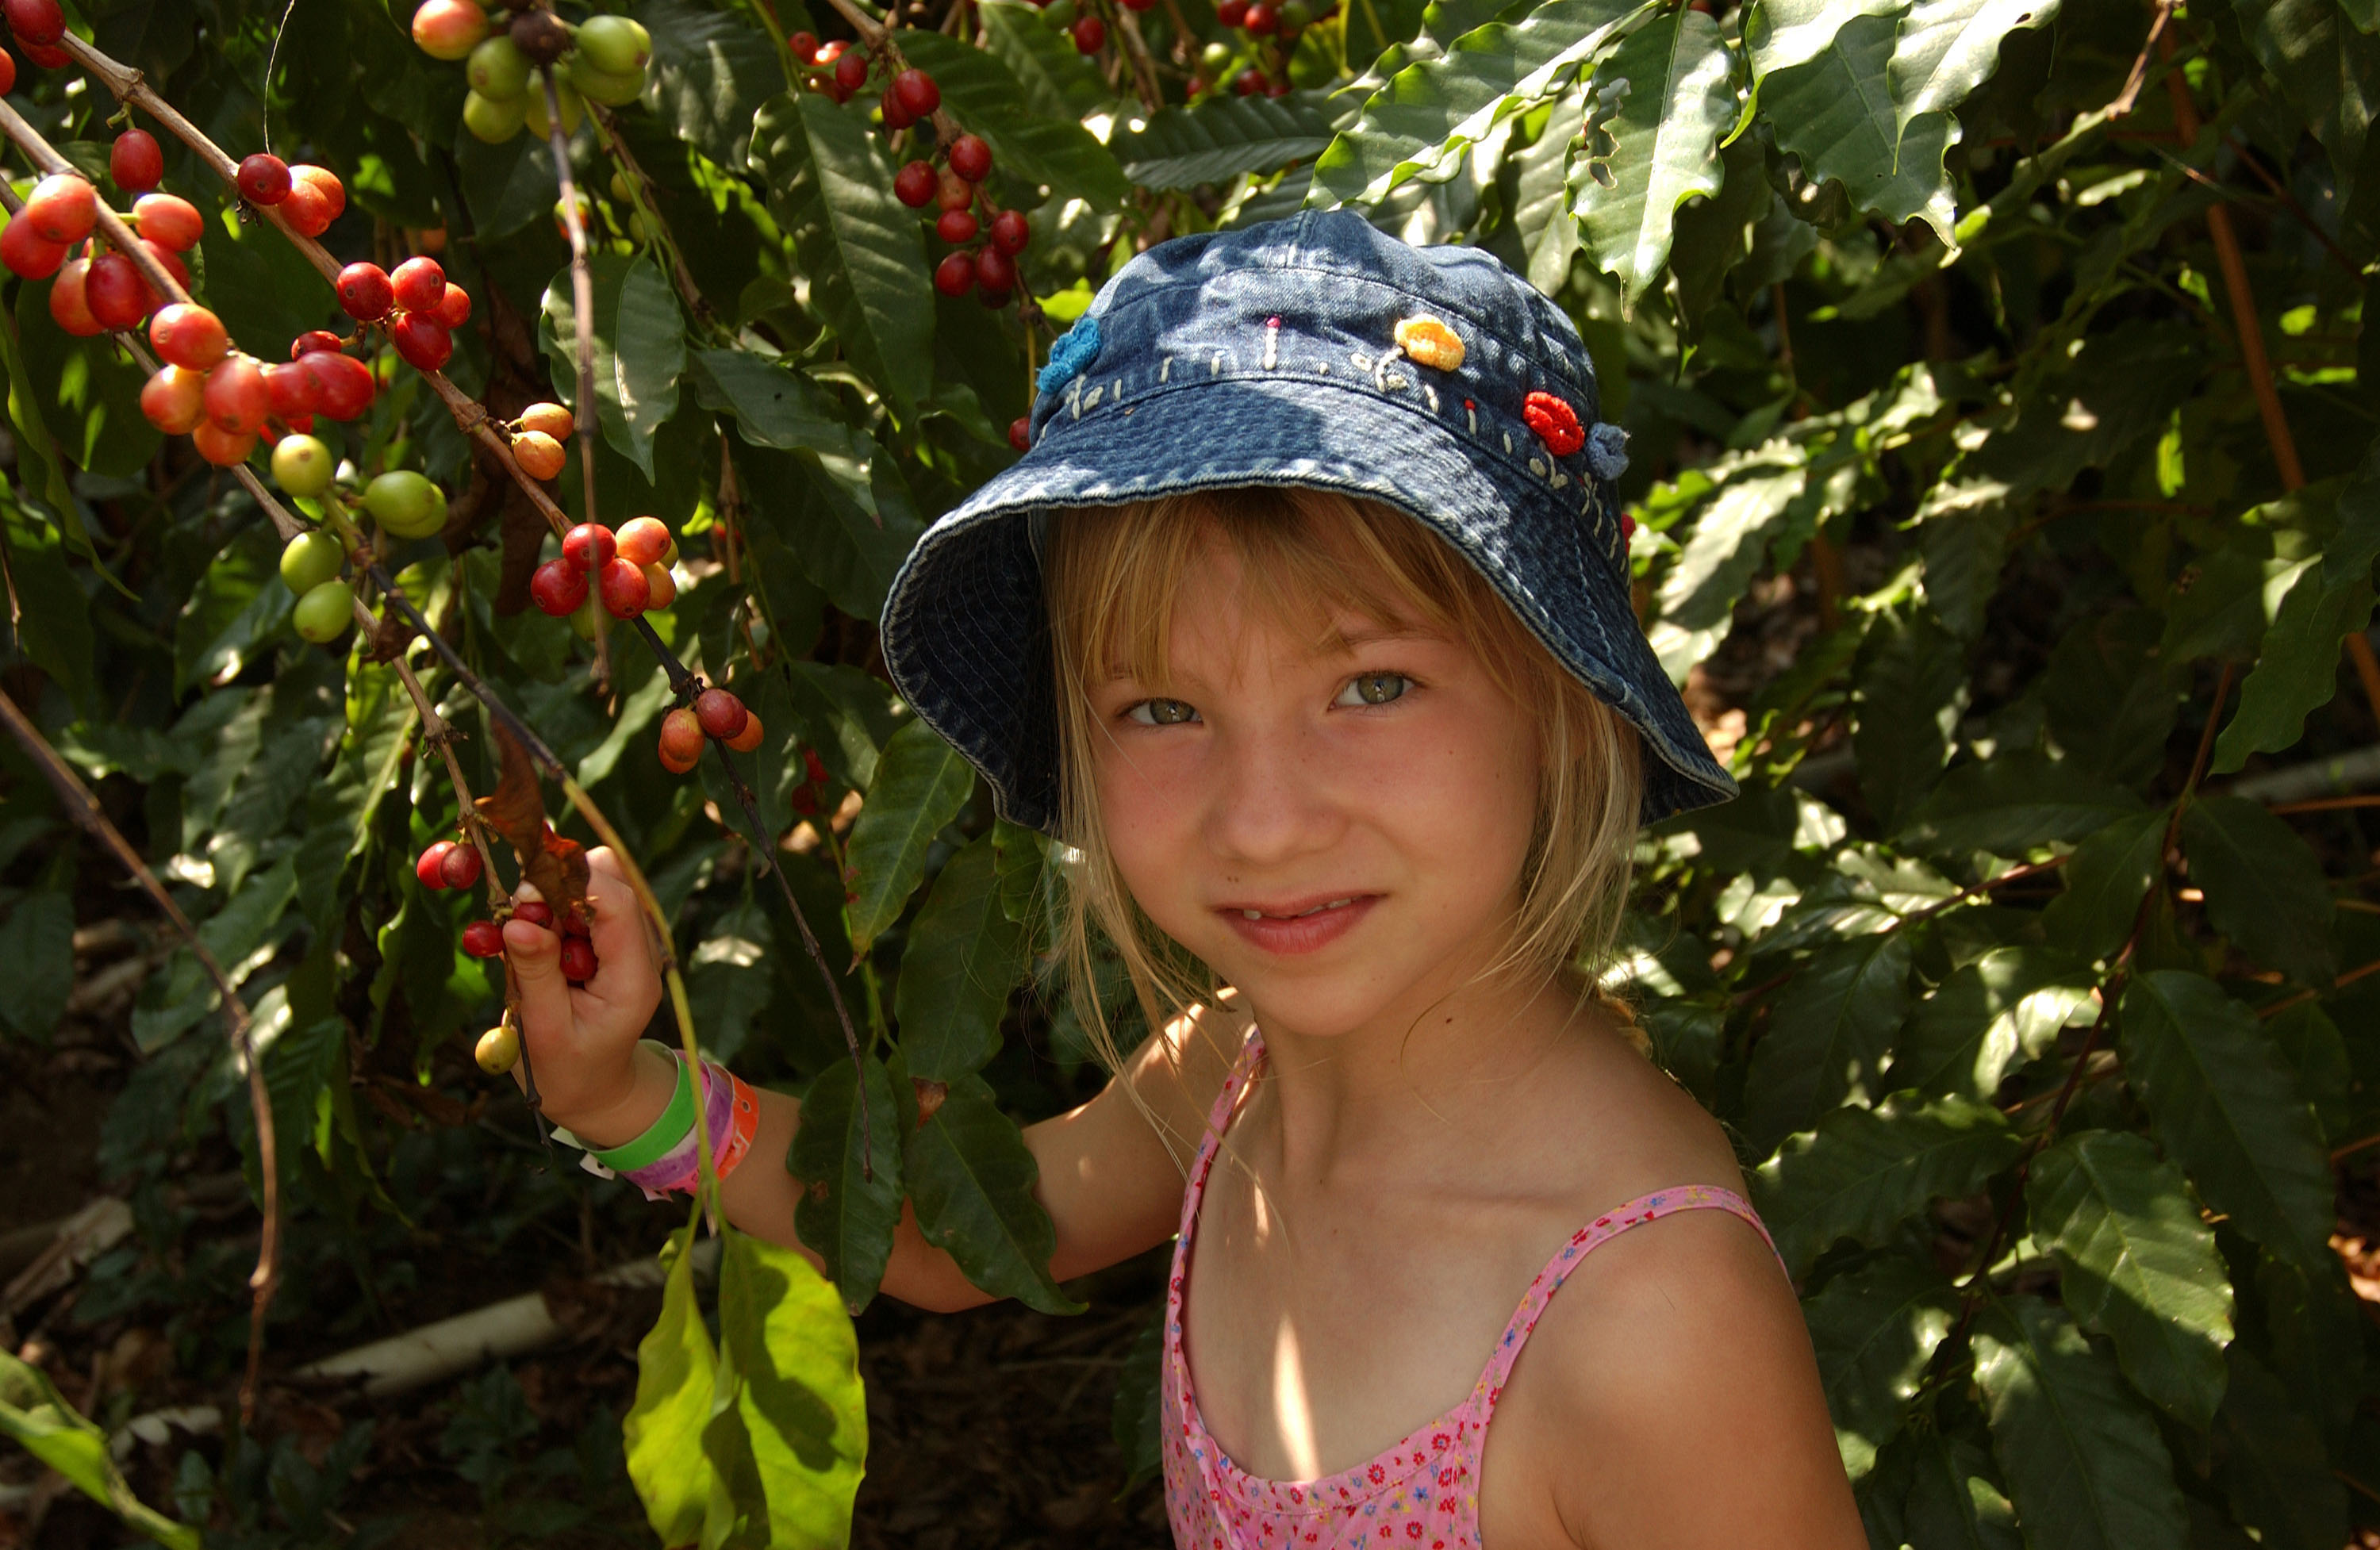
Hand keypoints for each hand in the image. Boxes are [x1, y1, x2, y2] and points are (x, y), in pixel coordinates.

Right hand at [505, 846, 663, 1136]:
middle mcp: (637, 950)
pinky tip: (522, 945)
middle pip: (606, 881)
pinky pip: (573, 906)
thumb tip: (517, 922)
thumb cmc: (568, 1072)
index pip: (617, 903)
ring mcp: (621, 942)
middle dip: (553, 887)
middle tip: (513, 915)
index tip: (522, 893)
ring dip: (544, 902)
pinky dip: (543, 915)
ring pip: (586, 886)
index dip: (571, 884)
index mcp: (633, 977)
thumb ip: (536, 975)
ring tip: (518, 943)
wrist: (592, 1089)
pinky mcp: (601, 941)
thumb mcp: (545, 1033)